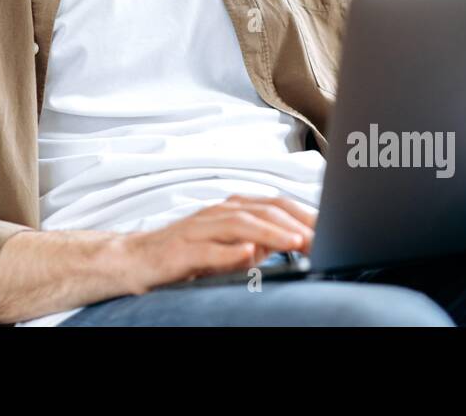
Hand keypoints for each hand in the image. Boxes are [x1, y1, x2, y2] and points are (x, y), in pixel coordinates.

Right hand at [119, 195, 316, 293]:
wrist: (135, 260)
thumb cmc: (185, 255)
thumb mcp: (228, 249)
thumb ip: (257, 244)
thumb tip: (290, 244)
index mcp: (230, 209)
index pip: (273, 205)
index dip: (303, 214)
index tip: (330, 229)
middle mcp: (216, 213)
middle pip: (261, 209)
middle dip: (294, 222)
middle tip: (322, 237)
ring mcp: (197, 229)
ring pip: (239, 224)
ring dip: (271, 233)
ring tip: (297, 243)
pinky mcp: (180, 251)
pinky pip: (208, 250)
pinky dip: (229, 251)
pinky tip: (249, 253)